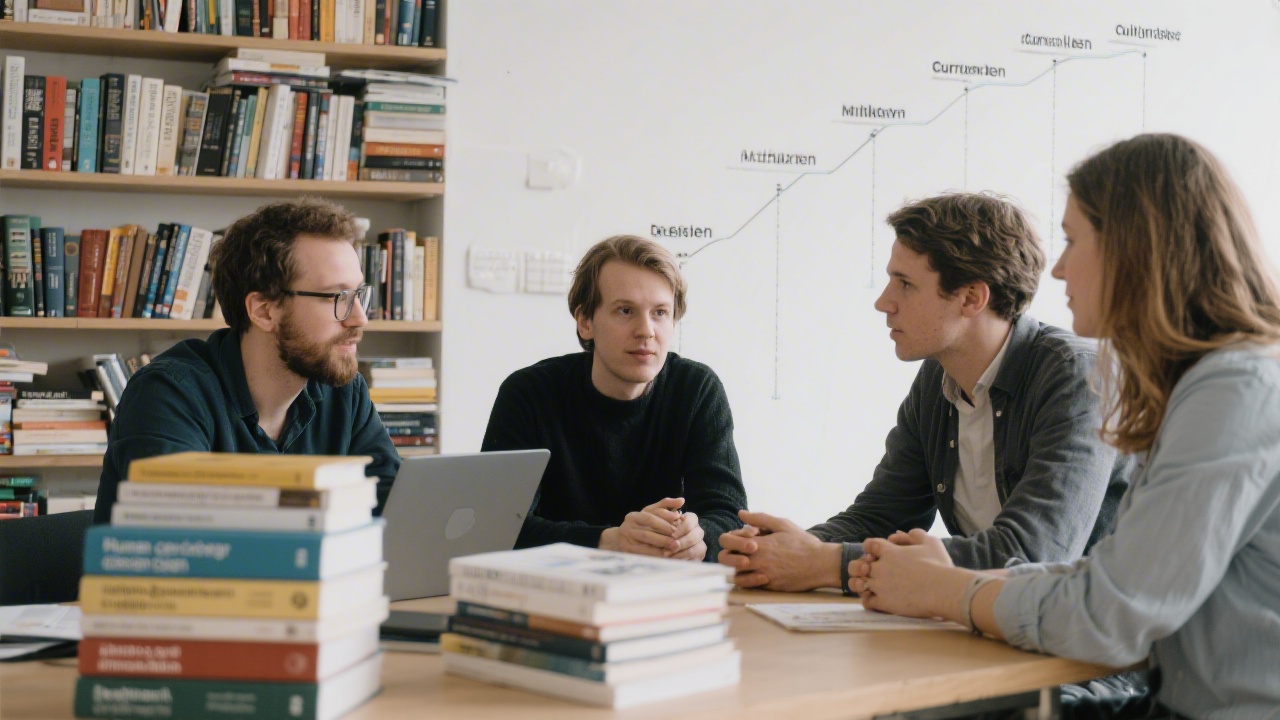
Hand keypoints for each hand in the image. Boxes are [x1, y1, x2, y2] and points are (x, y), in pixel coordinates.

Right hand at [599, 497, 685, 556]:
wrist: (621, 544)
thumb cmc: (640, 529)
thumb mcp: (650, 516)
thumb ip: (665, 506)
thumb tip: (682, 500)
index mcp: (634, 516)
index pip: (651, 513)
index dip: (665, 516)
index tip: (678, 519)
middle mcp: (628, 525)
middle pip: (649, 524)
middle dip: (665, 529)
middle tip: (678, 534)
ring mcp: (626, 537)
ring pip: (646, 537)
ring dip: (662, 541)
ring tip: (675, 545)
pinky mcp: (627, 550)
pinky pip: (644, 551)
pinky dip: (656, 553)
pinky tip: (667, 554)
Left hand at [667, 511, 706, 560]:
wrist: (663, 545)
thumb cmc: (661, 531)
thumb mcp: (662, 523)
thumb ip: (667, 519)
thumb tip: (673, 518)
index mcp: (691, 519)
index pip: (690, 522)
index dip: (681, 530)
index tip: (672, 536)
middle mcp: (698, 530)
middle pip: (695, 536)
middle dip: (681, 543)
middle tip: (670, 548)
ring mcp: (700, 543)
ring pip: (697, 548)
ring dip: (682, 553)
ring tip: (669, 556)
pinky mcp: (699, 556)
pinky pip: (695, 559)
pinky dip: (683, 561)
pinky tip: (673, 562)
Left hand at [716, 510, 840, 591]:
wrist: (820, 564)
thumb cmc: (803, 543)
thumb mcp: (782, 524)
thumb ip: (760, 518)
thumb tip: (741, 514)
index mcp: (758, 543)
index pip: (727, 541)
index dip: (729, 539)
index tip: (741, 538)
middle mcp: (757, 560)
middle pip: (725, 559)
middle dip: (728, 554)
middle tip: (739, 553)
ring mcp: (762, 575)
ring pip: (734, 575)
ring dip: (736, 569)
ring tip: (746, 564)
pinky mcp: (769, 587)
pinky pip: (749, 586)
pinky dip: (747, 580)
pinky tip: (756, 573)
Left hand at [848, 529, 951, 597]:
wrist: (944, 590)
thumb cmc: (940, 566)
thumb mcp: (931, 542)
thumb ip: (915, 534)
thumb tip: (900, 534)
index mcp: (889, 552)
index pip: (868, 545)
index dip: (870, 549)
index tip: (877, 555)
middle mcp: (881, 568)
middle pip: (857, 565)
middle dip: (861, 567)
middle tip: (869, 572)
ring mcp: (880, 586)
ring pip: (857, 584)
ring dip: (860, 584)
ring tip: (869, 587)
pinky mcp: (884, 602)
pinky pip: (866, 602)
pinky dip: (868, 600)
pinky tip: (877, 599)